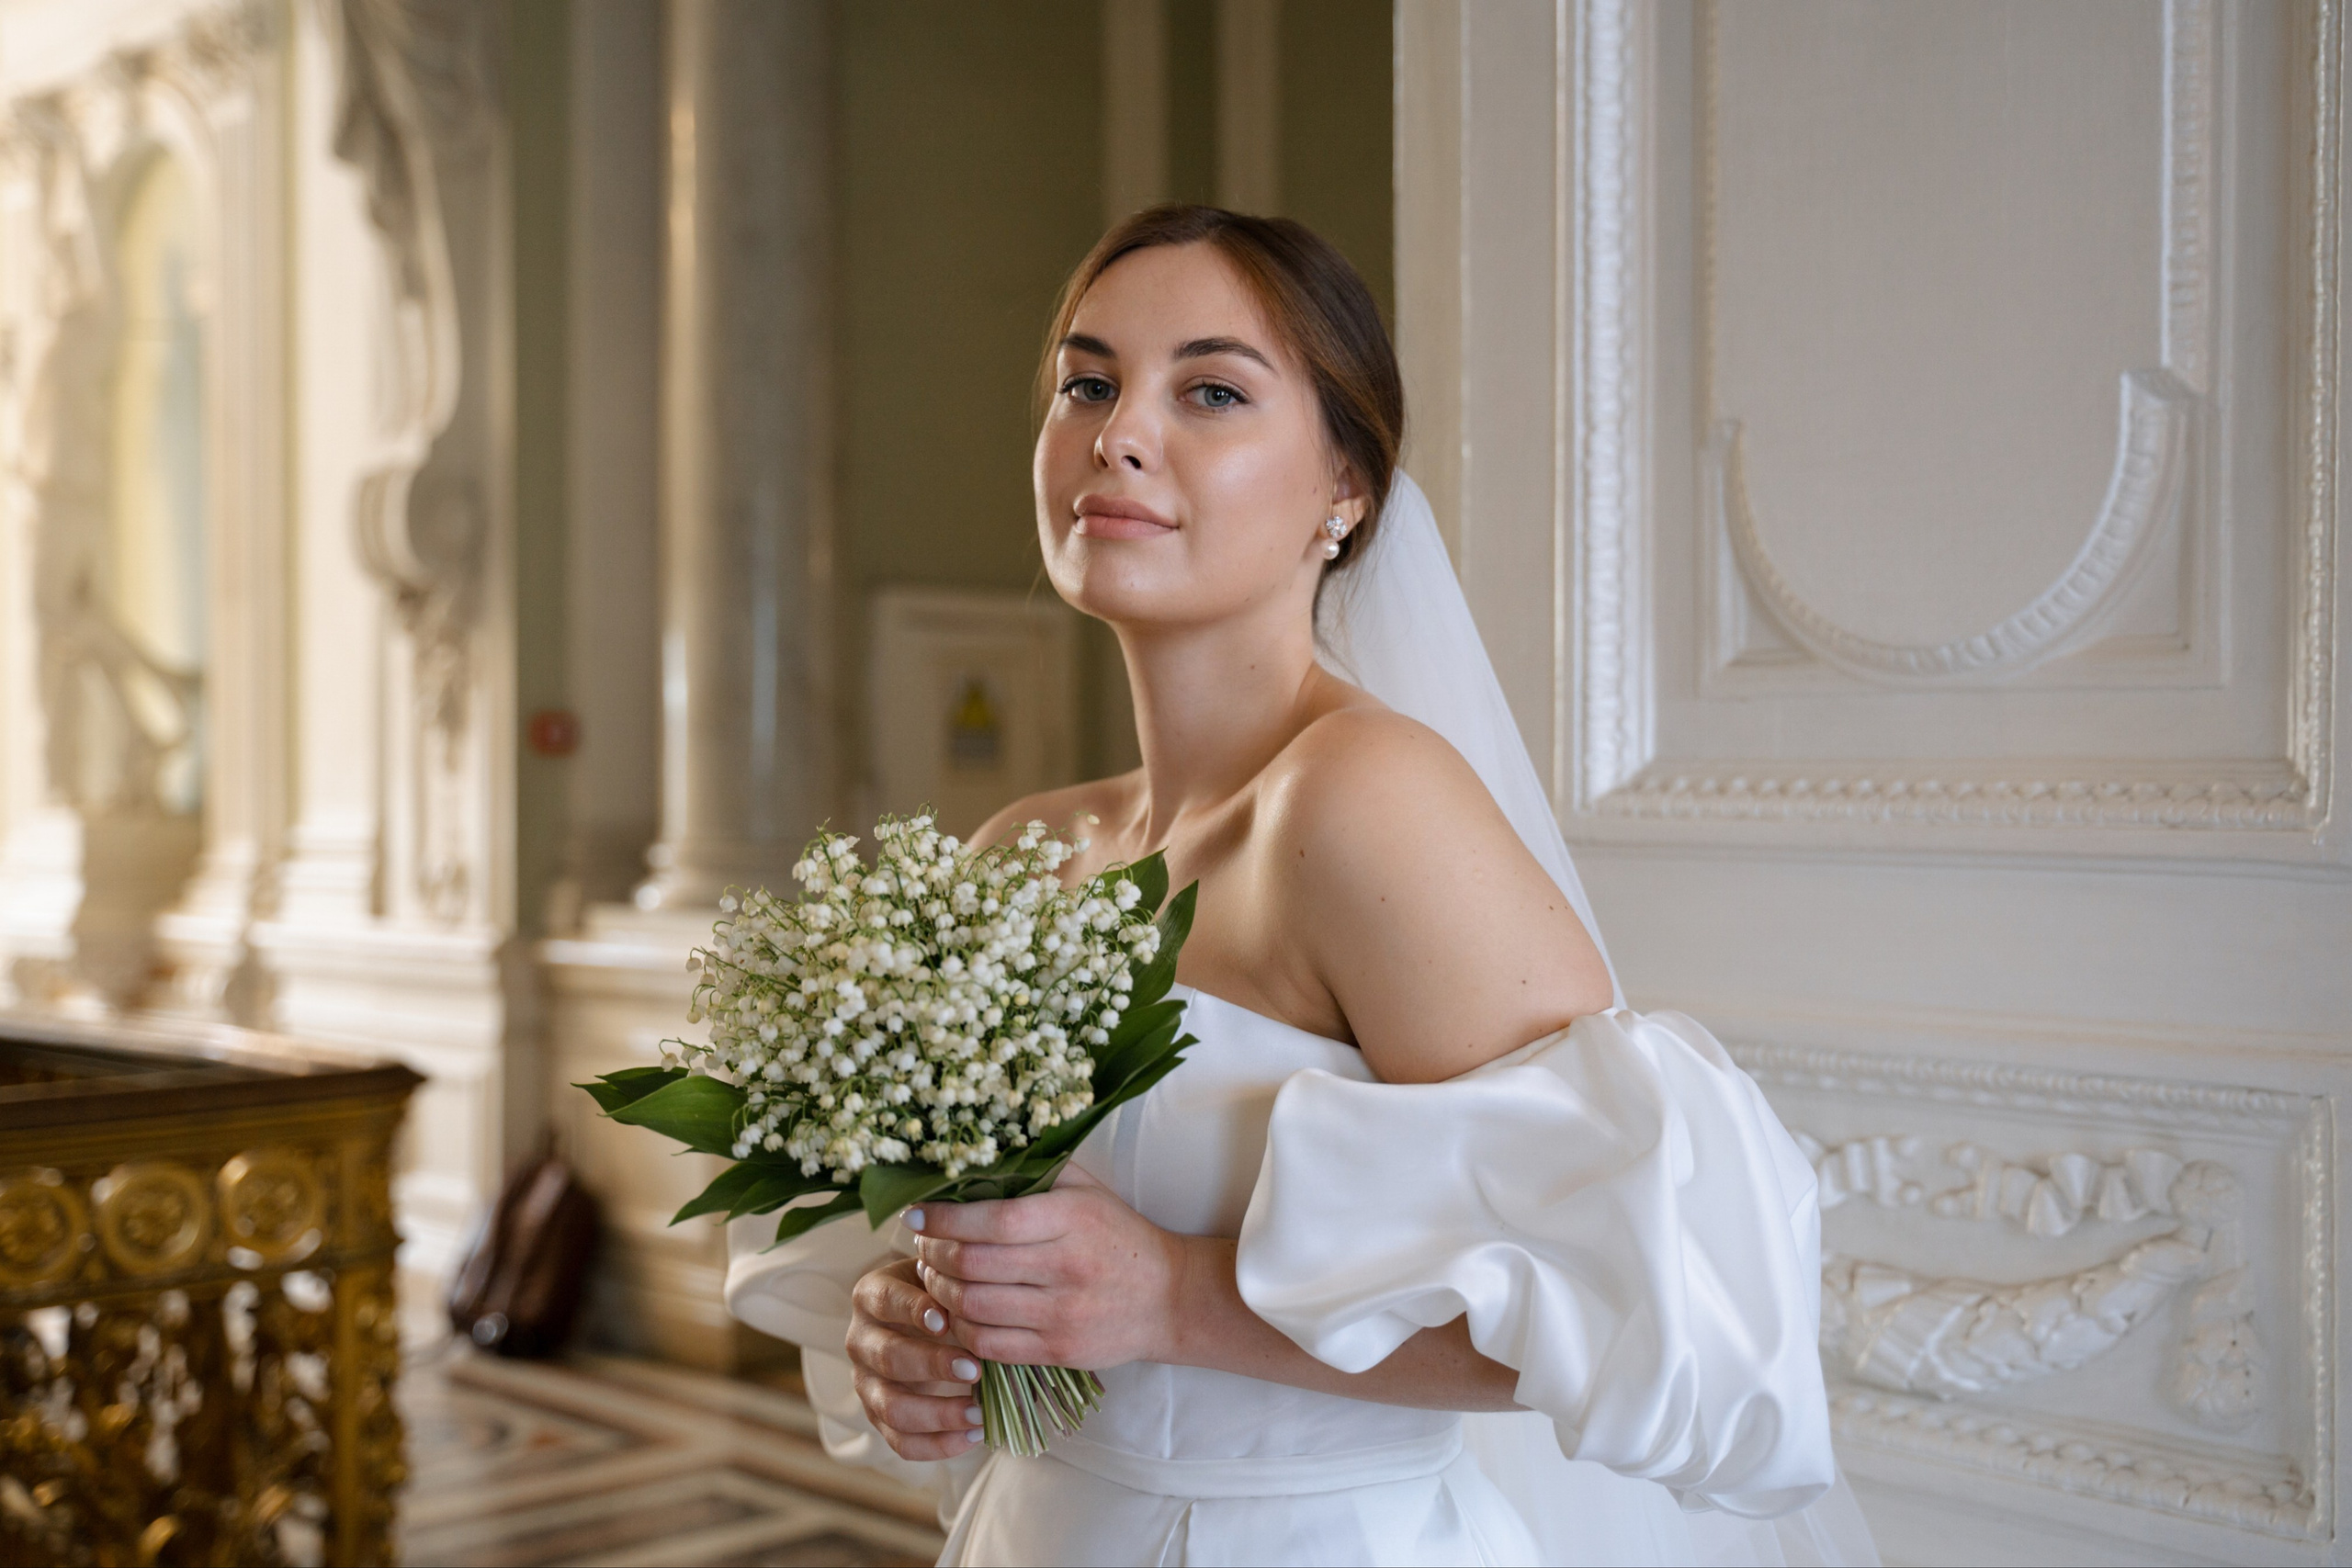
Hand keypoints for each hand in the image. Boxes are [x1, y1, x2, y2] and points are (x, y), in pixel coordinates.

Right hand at [845, 1256, 986, 1459]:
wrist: (921, 1321)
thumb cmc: (939, 1295)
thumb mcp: (942, 1282)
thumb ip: (955, 1291)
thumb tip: (987, 1313)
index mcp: (871, 1297)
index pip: (886, 1301)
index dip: (912, 1311)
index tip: (946, 1320)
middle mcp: (860, 1341)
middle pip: (888, 1358)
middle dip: (933, 1365)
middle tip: (975, 1370)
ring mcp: (865, 1383)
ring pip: (892, 1407)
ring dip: (938, 1414)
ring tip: (979, 1413)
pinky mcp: (878, 1417)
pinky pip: (902, 1442)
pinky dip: (939, 1445)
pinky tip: (974, 1435)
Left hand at [908, 1164, 1190, 1369]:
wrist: (1167, 1297)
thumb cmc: (1117, 1234)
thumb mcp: (1086, 1190)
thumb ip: (1035, 1174)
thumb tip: (969, 1165)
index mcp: (1072, 1218)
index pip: (992, 1220)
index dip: (943, 1220)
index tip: (914, 1215)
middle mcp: (1066, 1267)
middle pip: (973, 1265)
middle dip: (931, 1255)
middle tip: (922, 1246)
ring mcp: (1062, 1314)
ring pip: (973, 1308)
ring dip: (939, 1292)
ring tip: (933, 1276)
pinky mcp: (1058, 1351)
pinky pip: (989, 1345)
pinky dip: (960, 1329)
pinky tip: (956, 1312)